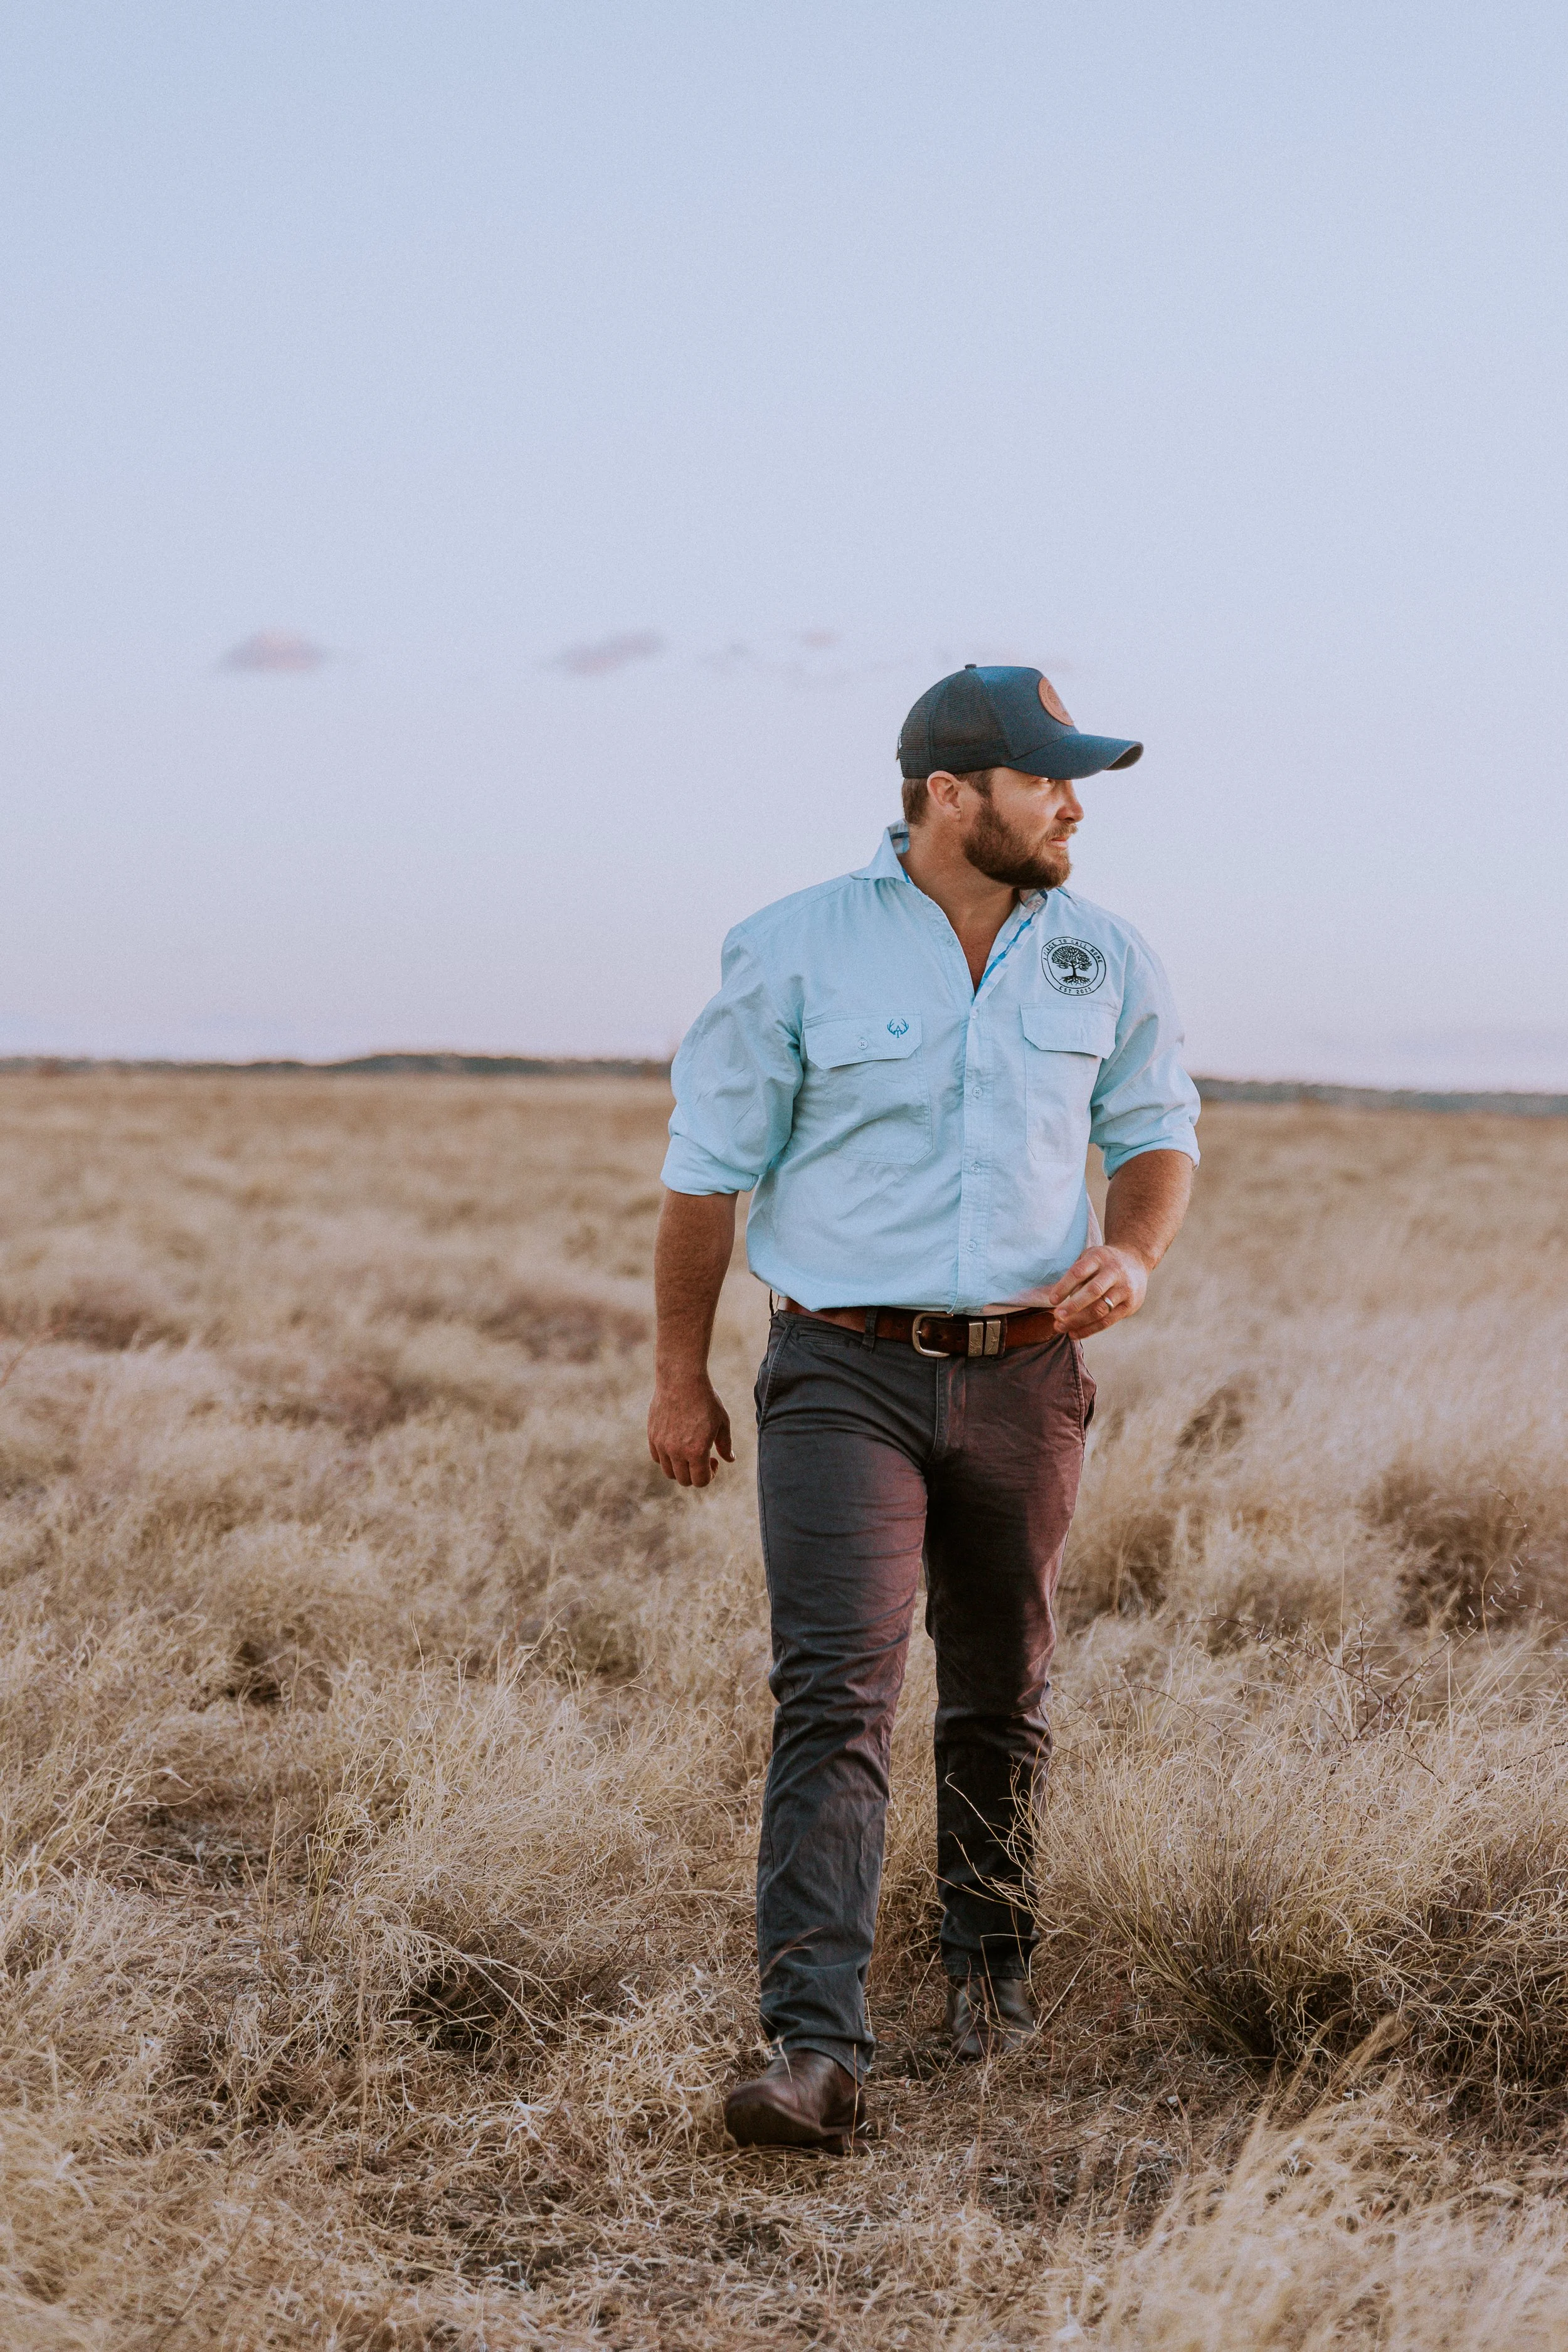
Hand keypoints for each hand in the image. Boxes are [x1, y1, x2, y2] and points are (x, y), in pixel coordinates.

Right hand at [647, 1371, 734, 1487]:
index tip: (714, 1460)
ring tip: (689, 1452)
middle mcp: (676, 1452)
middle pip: (684, 1480)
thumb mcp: (722, 1422)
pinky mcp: (652, 1436)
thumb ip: (725, 1444)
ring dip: (681, 1468)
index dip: (710, 1475)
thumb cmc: (705, 1399)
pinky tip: (677, 1443)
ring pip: (669, 1472)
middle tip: (703, 1457)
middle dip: (696, 1474)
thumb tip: (730, 1460)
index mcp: (696, 1451)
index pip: (700, 1481)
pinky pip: (657, 1458)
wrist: (680, 1378)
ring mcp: (661, 1444)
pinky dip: (667, 1458)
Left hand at [1043, 1243, 1148, 1339]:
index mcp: (1099, 1257)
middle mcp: (1114, 1272)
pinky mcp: (1130, 1305)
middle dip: (1072, 1306)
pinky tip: (1074, 1333)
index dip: (1064, 1286)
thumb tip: (1054, 1299)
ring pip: (1100, 1309)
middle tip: (1056, 1316)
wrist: (1135, 1261)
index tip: (1052, 1300)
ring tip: (1061, 1328)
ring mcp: (1124, 1289)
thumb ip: (1075, 1275)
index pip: (1079, 1272)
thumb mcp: (1089, 1259)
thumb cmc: (1103, 1263)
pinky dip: (1089, 1329)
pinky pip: (1107, 1321)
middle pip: (1093, 1291)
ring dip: (1078, 1322)